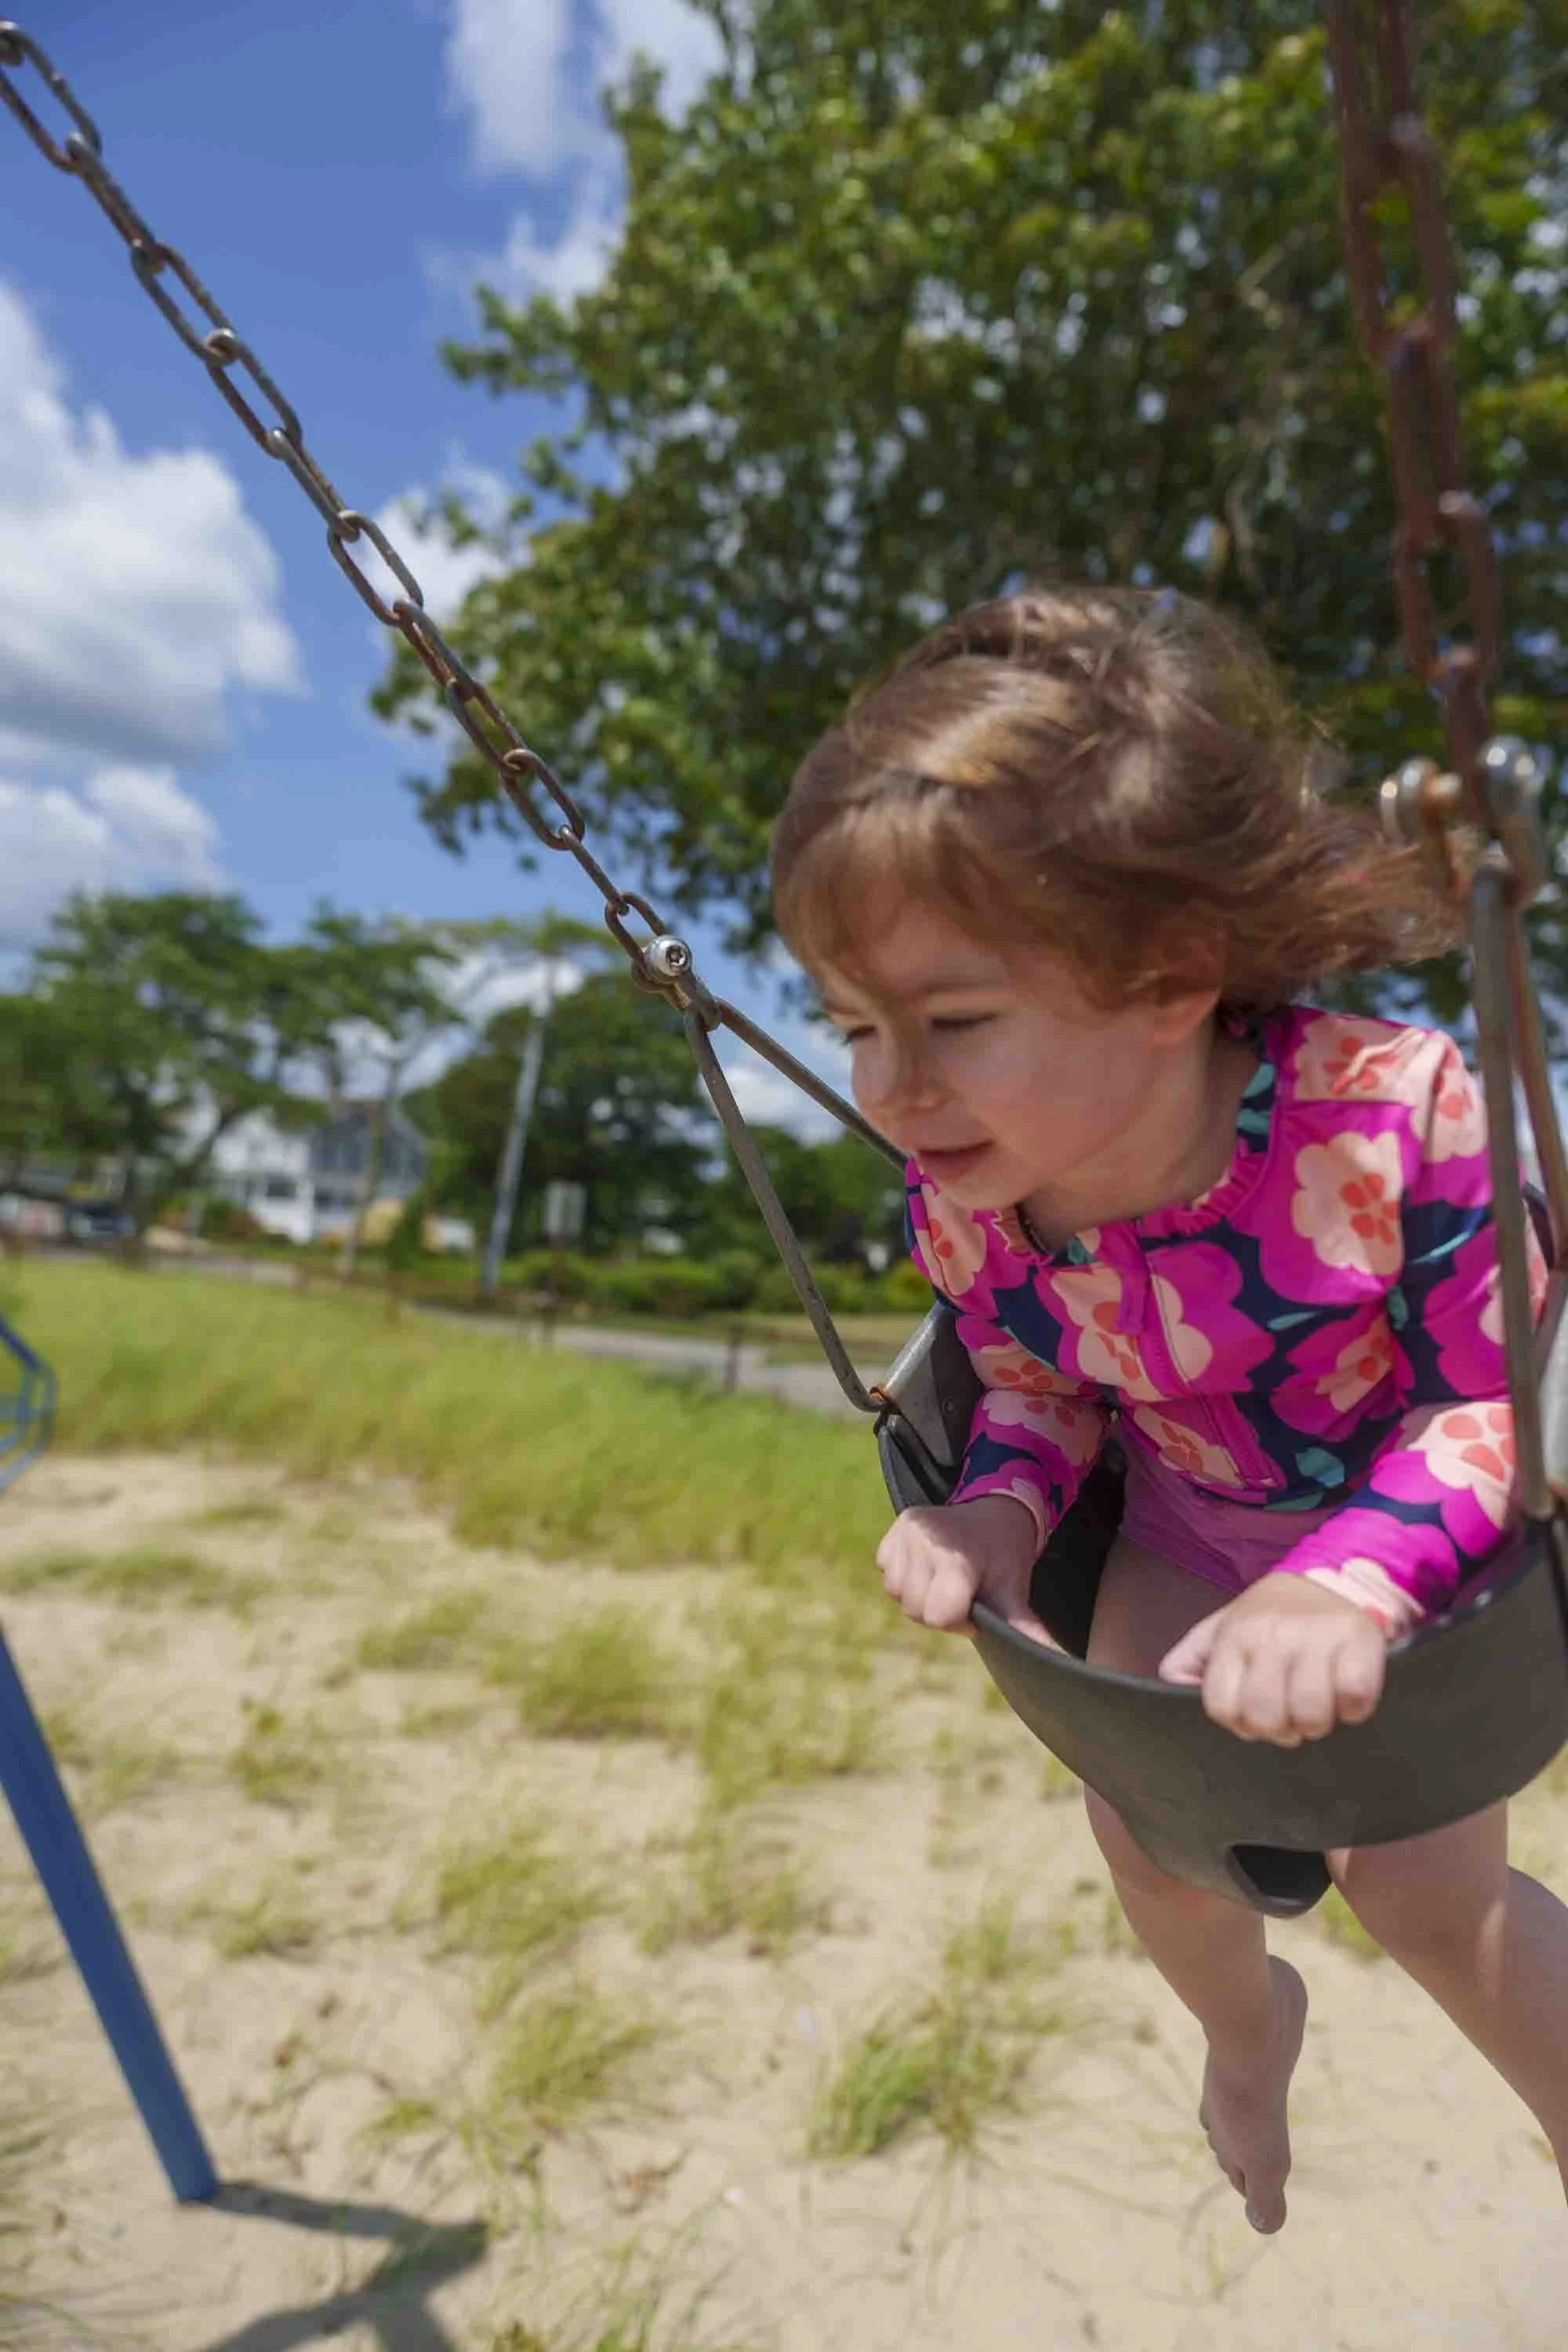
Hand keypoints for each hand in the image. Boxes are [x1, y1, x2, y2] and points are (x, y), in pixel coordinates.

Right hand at [875, 1494, 1052, 1647]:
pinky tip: (927, 1567)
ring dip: (920, 1596)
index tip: (975, 1606)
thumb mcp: (1014, 1588)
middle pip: (916, 1610)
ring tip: (944, 1579)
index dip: (958, 1621)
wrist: (994, 1512)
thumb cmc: (1005, 1554)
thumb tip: (1050, 1658)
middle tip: (962, 1592)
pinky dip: (905, 1578)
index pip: (939, 1615)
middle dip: (939, 1611)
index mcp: (955, 1556)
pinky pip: (888, 1574)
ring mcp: (904, 1534)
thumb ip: (1023, 1625)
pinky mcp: (891, 1533)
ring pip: (898, 1594)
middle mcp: (924, 1540)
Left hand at [1157, 1572, 1388, 1745]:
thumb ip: (1189, 1661)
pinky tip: (1345, 1698)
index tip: (1255, 1719)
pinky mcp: (1359, 1639)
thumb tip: (1173, 1688)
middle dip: (1279, 1731)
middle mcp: (1272, 1633)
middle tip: (1290, 1719)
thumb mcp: (1220, 1630)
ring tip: (1318, 1711)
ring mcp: (1316, 1636)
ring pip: (1310, 1714)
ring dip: (1316, 1725)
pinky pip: (1355, 1697)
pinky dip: (1353, 1710)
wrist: (1328, 1577)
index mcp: (1234, 1636)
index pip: (1223, 1708)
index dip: (1240, 1726)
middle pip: (1266, 1717)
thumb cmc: (1269, 1618)